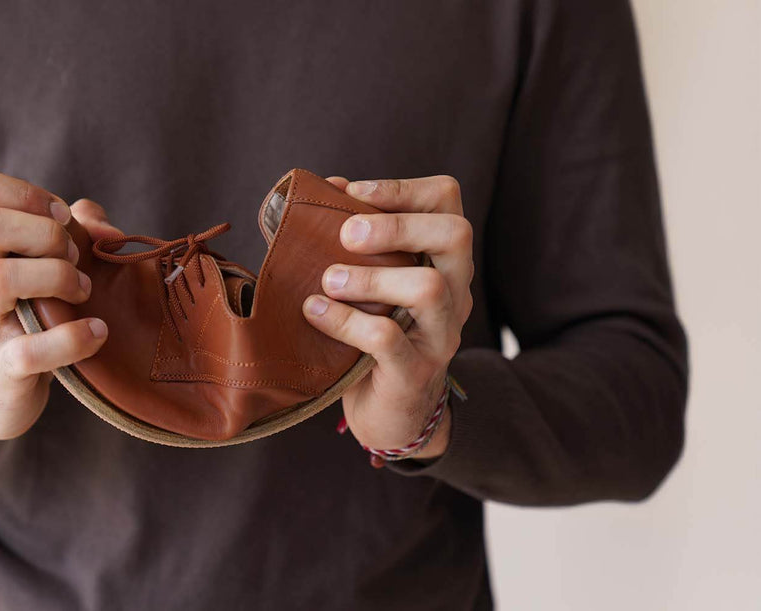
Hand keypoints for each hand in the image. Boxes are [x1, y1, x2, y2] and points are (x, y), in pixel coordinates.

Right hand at [0, 170, 122, 452]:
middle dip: (46, 233)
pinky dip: (73, 338)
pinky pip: (30, 351)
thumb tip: (108, 230)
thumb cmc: (22, 320)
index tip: (61, 218)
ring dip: (58, 277)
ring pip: (0, 278)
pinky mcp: (3, 371)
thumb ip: (74, 234)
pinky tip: (97, 333)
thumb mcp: (35, 271)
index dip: (26, 193)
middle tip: (73, 259)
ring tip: (83, 292)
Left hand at [302, 176, 472, 458]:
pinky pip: (387, 339)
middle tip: (346, 235)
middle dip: (396, 225)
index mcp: (443, 262)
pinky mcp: (414, 373)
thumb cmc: (375, 339)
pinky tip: (316, 313)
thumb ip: (357, 242)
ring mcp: (440, 335)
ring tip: (328, 281)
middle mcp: (455, 293)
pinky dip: (345, 321)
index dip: (403, 188)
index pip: (448, 200)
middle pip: (455, 235)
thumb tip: (327, 188)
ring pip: (428, 288)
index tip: (354, 192)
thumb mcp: (372, 285)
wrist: (393, 417)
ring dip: (370, 277)